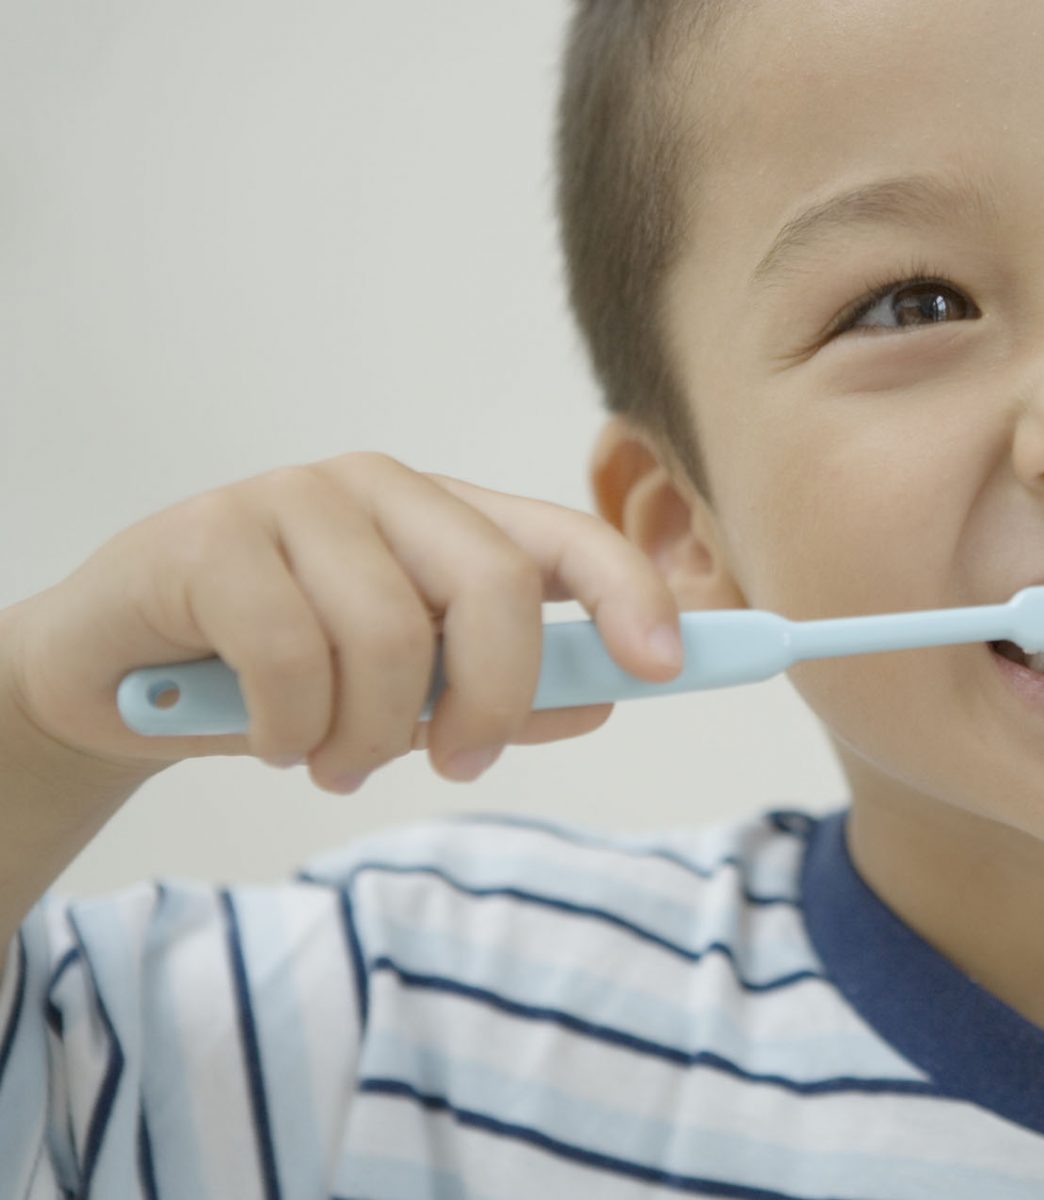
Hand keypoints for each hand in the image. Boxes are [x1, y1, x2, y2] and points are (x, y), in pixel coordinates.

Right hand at [1, 451, 682, 793]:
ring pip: (388, 634)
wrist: (114, 678)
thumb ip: (504, 695)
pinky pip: (290, 653)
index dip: (628, 594)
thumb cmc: (277, 680)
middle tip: (457, 762)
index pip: (566, 538)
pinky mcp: (210, 535)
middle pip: (492, 586)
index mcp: (448, 519)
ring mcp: (294, 501)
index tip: (665, 666)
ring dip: (367, 734)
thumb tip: (604, 700)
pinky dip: (291, 727)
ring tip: (329, 761)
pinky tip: (270, 738)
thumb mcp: (405, 698)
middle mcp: (382, 491)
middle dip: (492, 698)